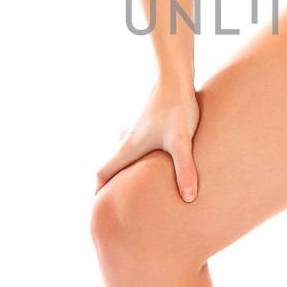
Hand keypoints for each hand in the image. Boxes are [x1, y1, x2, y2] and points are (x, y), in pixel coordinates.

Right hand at [95, 79, 201, 200]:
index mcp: (129, 148)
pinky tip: (153, 159)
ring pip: (123, 154)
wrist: (175, 78)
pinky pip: (136, 144)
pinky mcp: (147, 122)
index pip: (103, 173)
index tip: (98, 208)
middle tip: (116, 202)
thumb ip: (185, 170)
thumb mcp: (181, 142)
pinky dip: (137, 156)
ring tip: (134, 184)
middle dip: (111, 184)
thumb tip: (188, 199)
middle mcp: (127, 140)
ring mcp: (136, 130)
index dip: (98, 192)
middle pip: (111, 166)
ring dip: (124, 169)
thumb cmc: (176, 109)